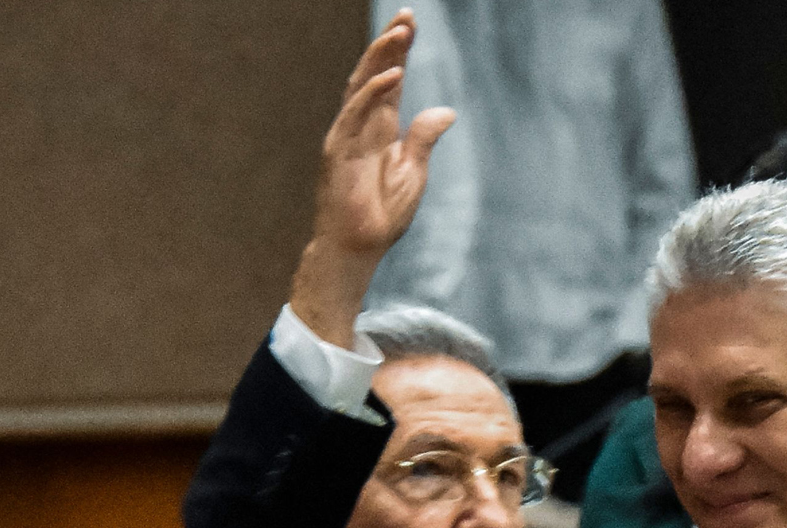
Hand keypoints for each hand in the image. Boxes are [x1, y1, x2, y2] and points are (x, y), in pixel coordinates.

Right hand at [289, 8, 456, 345]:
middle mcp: (362, 125)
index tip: (410, 24)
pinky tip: (393, 75)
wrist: (359, 246)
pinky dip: (374, 93)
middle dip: (390, 44)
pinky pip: (356, 114)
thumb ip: (424, 138)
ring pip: (362, 85)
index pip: (391, 80)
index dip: (399, 52)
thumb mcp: (414, 172)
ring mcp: (348, 135)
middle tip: (406, 17)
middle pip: (374, 73)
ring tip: (400, 33)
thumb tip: (446, 110)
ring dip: (381, 57)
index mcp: (381, 128)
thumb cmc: (383, 214)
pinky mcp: (340, 150)